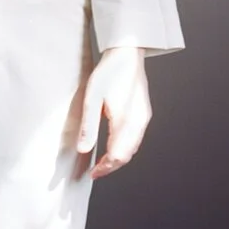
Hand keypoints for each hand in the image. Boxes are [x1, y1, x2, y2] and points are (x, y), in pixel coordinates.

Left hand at [77, 46, 151, 178]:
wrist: (127, 54)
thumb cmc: (109, 72)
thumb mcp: (92, 98)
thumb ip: (88, 126)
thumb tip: (84, 149)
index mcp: (125, 121)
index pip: (117, 156)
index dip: (105, 168)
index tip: (93, 174)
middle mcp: (138, 122)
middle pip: (127, 155)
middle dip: (112, 166)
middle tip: (96, 172)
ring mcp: (144, 118)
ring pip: (133, 148)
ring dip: (119, 158)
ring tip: (103, 162)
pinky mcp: (144, 113)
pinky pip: (136, 138)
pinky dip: (125, 148)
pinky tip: (114, 146)